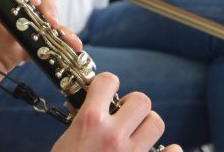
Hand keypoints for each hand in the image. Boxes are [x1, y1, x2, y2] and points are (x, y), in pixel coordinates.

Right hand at [51, 73, 178, 151]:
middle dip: (132, 106)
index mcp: (89, 122)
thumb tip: (98, 108)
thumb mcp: (67, 141)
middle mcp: (113, 135)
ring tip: (136, 136)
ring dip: (147, 127)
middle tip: (123, 117)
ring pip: (156, 123)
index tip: (106, 92)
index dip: (107, 84)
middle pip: (141, 100)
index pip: (108, 81)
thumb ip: (84, 122)